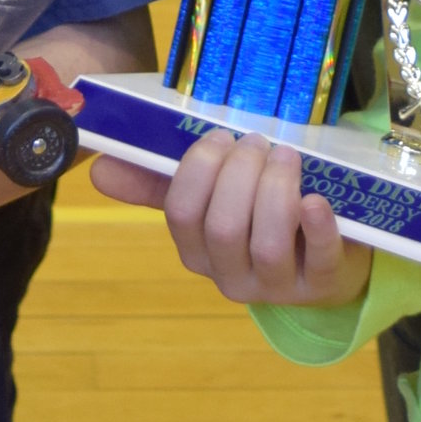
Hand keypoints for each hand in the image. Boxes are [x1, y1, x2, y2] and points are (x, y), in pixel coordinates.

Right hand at [94, 131, 369, 306]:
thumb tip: (97, 169)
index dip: (200, 168)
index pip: (183, 213)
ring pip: (268, 243)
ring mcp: (276, 286)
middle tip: (258, 142)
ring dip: (277, 189)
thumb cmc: (257, 213)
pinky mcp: (322, 284)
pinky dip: (317, 226)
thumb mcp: (211, 196)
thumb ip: (160, 181)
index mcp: (197, 250)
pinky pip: (319, 259)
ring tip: (287, 156)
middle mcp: (230, 276)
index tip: (221, 136)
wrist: (323, 255)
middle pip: (224, 228)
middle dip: (241, 174)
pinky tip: (315, 199)